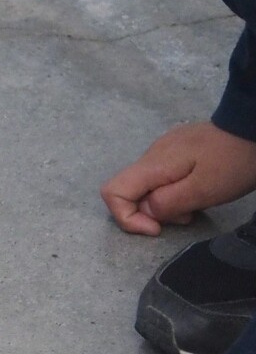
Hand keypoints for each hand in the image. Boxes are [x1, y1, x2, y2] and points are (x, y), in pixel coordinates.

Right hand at [100, 122, 255, 234]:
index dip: (126, 217)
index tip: (156, 227)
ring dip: (165, 203)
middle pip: (129, 191)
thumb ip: (167, 203)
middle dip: (150, 213)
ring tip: (196, 204)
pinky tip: (198, 189)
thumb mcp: (203, 190)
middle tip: (186, 216)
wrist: (255, 126)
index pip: (112, 192)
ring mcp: (164, 150)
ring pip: (148, 185)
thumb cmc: (232, 161)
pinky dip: (174, 191)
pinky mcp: (178, 149)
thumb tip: (145, 211)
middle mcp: (151, 155)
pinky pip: (163, 177)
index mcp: (152, 165)